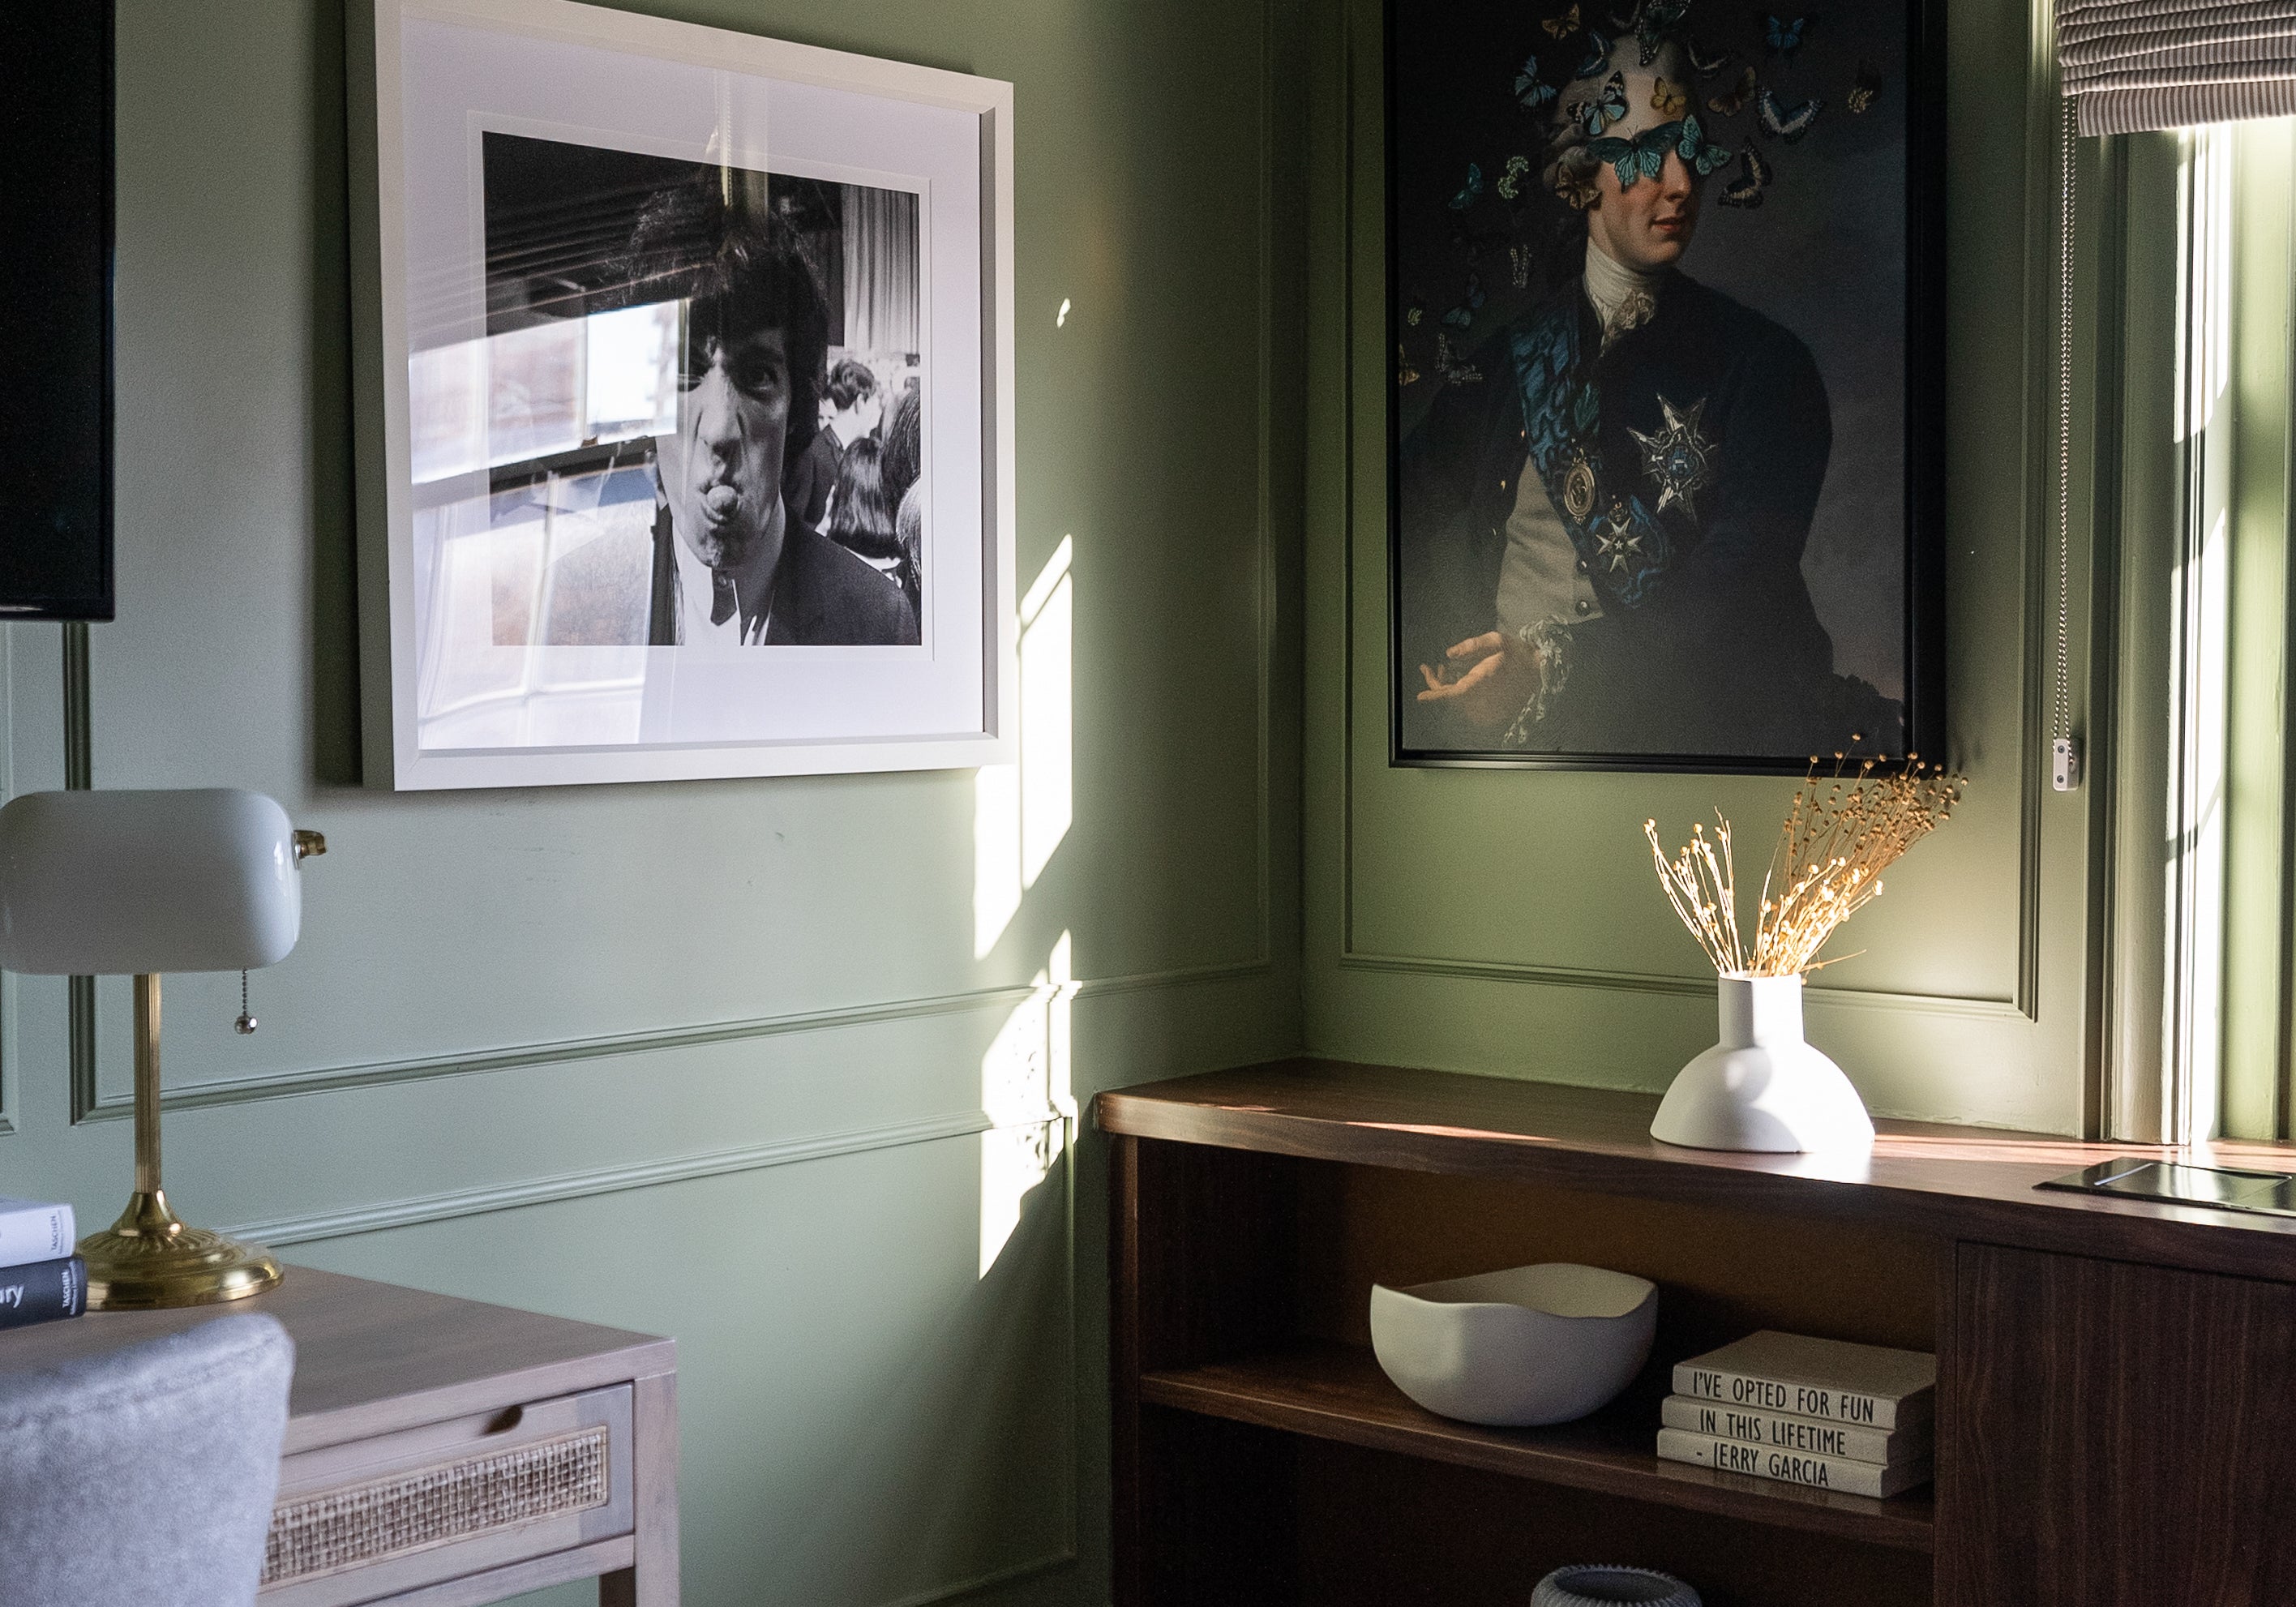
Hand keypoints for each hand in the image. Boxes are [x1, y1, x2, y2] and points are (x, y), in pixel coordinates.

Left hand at [1417, 630, 1541, 731]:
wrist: (1540, 672)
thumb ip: (1471, 646)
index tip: (1420, 696)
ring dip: (1447, 687)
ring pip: (1457, 702)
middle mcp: (1484, 699)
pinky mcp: (1490, 712)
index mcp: (1483, 682)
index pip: (1453, 693)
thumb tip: (1448, 653)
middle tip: (1431, 667)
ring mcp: (1487, 707)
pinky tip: (1458, 679)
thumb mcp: (1496, 640)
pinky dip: (1458, 694)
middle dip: (1437, 683)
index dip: (1435, 695)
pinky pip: (1467, 705)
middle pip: (1451, 697)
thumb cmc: (1518, 654)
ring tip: (1445, 670)